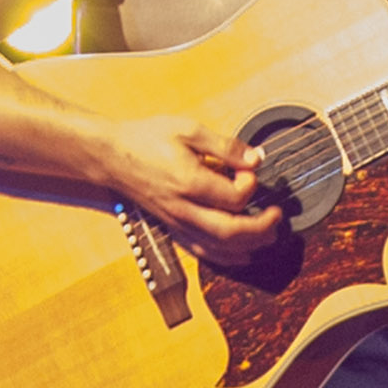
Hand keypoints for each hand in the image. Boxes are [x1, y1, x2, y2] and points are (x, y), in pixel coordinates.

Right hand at [117, 116, 293, 274]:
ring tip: (269, 234)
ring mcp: (178, 224)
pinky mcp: (174, 229)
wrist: (111, 157)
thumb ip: (225, 146)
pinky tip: (244, 253)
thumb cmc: (146, 139)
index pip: (234, 197)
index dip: (250, 184)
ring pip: (220, 249)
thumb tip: (256, 158)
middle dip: (262, 227)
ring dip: (250, 246)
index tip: (248, 169)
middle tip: (277, 215)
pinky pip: (204, 253)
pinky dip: (228, 258)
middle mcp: (184, 209)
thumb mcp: (187, 129)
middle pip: (232, 233)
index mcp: (188, 182)